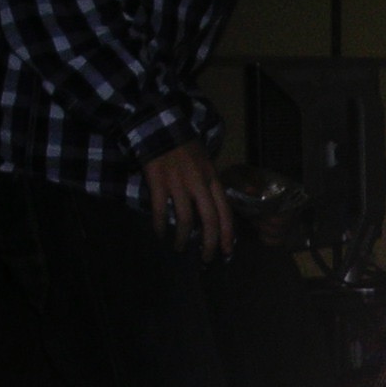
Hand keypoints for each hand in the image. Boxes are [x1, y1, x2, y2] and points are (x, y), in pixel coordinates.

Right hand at [142, 140, 232, 258]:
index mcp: (213, 179)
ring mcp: (178, 182)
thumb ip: (212, 187)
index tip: (227, 252)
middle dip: (210, 244)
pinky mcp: (158, 181)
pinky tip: (160, 234)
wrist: (162, 128)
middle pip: (209, 220)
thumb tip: (217, 213)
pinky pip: (161, 210)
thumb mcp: (207, 165)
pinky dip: (160, 225)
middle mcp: (199, 183)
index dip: (227, 235)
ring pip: (186, 219)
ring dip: (183, 238)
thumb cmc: (186, 149)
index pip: (225, 212)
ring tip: (180, 248)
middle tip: (207, 259)